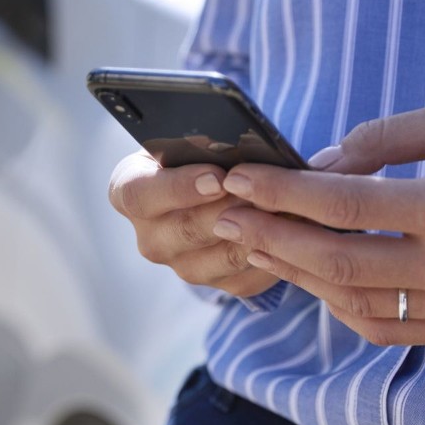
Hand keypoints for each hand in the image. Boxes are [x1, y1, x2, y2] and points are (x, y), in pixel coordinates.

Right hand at [109, 151, 278, 298]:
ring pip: (224, 256)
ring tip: (289, 206)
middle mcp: (150, 236)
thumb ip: (200, 143)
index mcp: (129, 193)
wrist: (211, 186)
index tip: (216, 178)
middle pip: (187, 230)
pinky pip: (248, 275)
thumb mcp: (188, 139)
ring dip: (259, 230)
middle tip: (264, 191)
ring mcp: (182, 265)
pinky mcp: (217, 284)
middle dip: (231, 208)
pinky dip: (273, 251)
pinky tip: (294, 229)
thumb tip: (232, 145)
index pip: (140, 195)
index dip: (179, 188)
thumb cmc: (198, 151)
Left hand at [211, 102, 424, 344]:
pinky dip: (333, 298)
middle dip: (270, 236)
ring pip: (351, 299)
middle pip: (339, 260)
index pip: (347, 204)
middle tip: (224, 215)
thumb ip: (383, 138)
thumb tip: (316, 164)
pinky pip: (378, 325)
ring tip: (251, 240)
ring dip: (292, 269)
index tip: (239, 177)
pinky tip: (303, 268)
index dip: (284, 191)